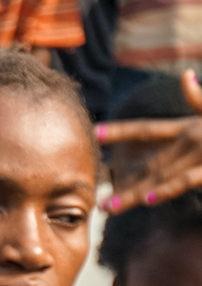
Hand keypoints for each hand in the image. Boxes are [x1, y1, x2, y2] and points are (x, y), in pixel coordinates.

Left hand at [97, 69, 201, 211]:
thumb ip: (200, 99)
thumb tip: (186, 77)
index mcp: (190, 125)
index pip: (148, 129)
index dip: (121, 130)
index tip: (95, 132)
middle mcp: (192, 136)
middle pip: (149, 163)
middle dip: (123, 182)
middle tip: (98, 202)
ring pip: (162, 175)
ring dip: (135, 192)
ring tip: (111, 207)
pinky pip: (188, 178)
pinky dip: (170, 188)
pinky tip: (150, 199)